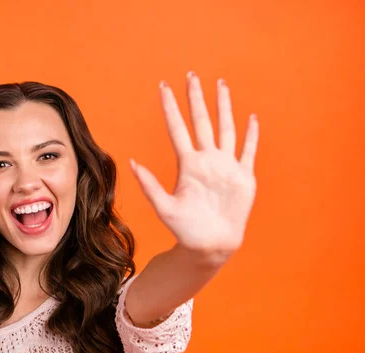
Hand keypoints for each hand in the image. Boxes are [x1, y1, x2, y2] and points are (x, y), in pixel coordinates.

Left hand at [130, 71, 258, 256]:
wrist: (209, 245)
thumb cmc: (185, 229)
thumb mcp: (164, 207)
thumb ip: (150, 185)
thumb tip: (132, 162)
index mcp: (187, 164)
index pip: (177, 128)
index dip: (171, 108)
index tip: (163, 87)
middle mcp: (207, 160)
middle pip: (201, 121)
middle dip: (196, 98)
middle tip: (192, 75)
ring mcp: (226, 166)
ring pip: (225, 129)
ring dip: (224, 107)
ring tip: (221, 85)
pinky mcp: (243, 177)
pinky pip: (248, 151)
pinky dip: (251, 135)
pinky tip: (252, 118)